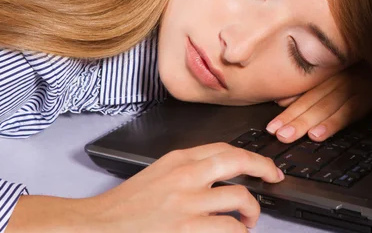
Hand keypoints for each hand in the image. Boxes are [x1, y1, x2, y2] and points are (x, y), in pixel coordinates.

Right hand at [9, 143, 283, 232]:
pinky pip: (229, 228)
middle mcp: (186, 175)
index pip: (224, 148)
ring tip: (248, 219)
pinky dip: (238, 232)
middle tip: (274, 177)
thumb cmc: (125, 206)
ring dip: (252, 211)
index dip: (250, 156)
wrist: (97, 227)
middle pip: (239, 161)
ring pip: (241, 198)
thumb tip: (220, 172)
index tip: (262, 165)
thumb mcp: (158, 174)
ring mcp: (188, 203)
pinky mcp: (188, 229)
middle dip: (264, 168)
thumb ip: (187, 169)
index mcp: (178, 159)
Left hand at [266, 53, 371, 141]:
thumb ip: (314, 90)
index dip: (290, 114)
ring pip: (352, 105)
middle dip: (303, 121)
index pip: (310, 98)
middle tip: (284, 136)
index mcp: (337, 78)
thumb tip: (282, 101)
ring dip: (335, 120)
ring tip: (317, 135)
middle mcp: (353, 82)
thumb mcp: (340, 73)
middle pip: (324, 104)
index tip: (272, 129)